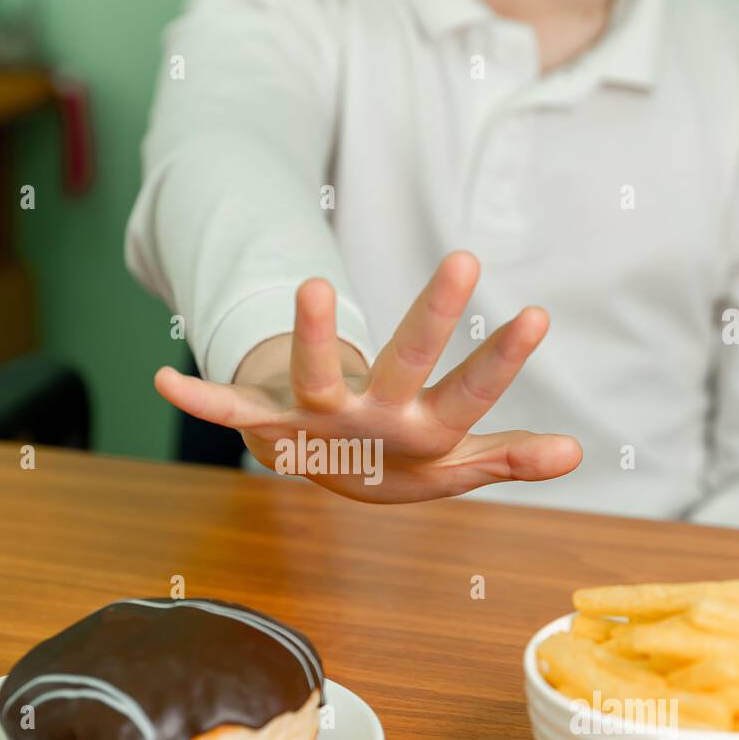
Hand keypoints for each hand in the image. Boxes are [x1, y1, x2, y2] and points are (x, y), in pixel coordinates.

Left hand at [153, 251, 580, 502]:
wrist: (338, 478)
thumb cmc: (404, 460)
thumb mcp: (457, 464)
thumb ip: (510, 458)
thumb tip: (577, 455)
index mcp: (422, 436)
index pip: (469, 396)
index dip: (501, 362)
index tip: (536, 314)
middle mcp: (371, 428)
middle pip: (406, 371)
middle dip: (431, 320)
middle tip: (464, 261)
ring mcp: (318, 423)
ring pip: (316, 379)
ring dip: (310, 339)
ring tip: (309, 286)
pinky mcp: (268, 420)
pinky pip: (229, 410)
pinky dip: (197, 399)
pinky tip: (161, 379)